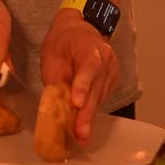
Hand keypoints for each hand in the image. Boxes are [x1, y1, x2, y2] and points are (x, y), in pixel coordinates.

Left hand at [40, 10, 119, 144]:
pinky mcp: (113, 78)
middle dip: (87, 113)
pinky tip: (85, 123)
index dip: (83, 86)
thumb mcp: (51, 56)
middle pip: (97, 87)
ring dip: (90, 116)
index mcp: (88, 46)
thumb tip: (57, 107)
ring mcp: (112, 68)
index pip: (89, 66)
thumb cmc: (62, 42)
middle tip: (80, 134)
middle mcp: (106, 57)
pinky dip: (93, 109)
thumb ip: (56, 80)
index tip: (77, 103)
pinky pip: (102, 97)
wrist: (78, 29)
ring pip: (101, 96)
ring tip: (81, 136)